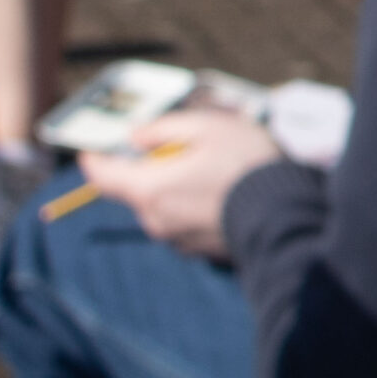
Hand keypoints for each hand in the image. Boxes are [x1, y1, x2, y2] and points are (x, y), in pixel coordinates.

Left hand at [78, 108, 283, 260]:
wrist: (286, 214)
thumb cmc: (244, 164)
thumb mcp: (205, 126)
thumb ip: (162, 128)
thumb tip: (137, 138)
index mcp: (148, 188)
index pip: (103, 177)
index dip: (93, 161)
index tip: (90, 151)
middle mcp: (155, 219)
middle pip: (137, 190)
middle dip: (151, 168)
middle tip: (185, 146)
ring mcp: (177, 239)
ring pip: (163, 205)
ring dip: (176, 186)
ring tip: (215, 168)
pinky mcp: (200, 251)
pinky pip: (184, 221)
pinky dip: (194, 204)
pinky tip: (225, 191)